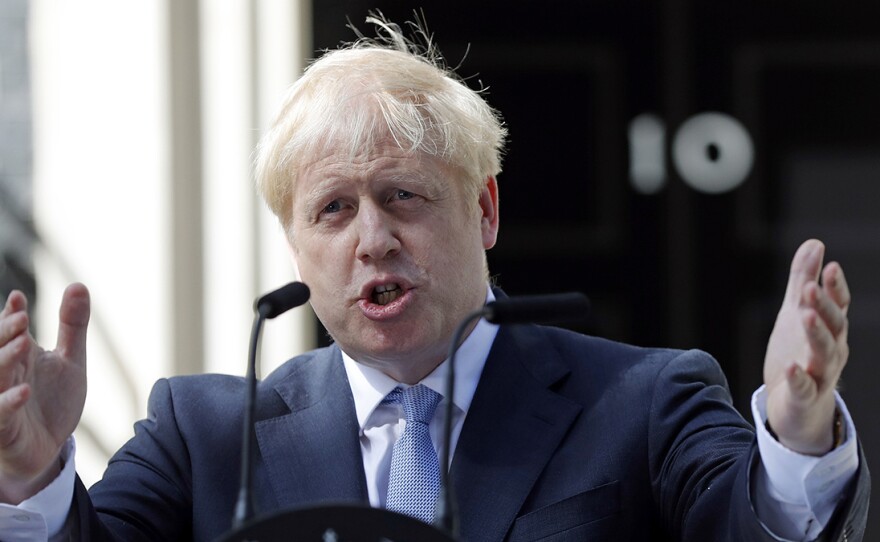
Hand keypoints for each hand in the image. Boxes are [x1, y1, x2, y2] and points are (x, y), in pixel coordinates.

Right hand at [0, 283, 88, 502]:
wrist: (50, 449)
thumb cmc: (53, 401)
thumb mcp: (70, 360)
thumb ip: (72, 325)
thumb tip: (78, 284)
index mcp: (19, 356)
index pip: (8, 331)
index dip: (10, 315)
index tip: (18, 298)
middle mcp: (6, 376)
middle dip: (5, 333)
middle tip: (20, 318)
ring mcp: (1, 402)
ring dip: (4, 360)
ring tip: (23, 343)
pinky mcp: (4, 429)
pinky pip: (0, 415)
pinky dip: (8, 402)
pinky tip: (24, 390)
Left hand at [764, 240, 848, 455]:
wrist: (796, 408)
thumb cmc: (799, 353)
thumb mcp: (797, 313)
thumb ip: (803, 280)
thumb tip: (815, 243)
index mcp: (831, 330)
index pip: (837, 305)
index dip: (835, 287)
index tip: (830, 266)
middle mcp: (831, 350)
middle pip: (833, 326)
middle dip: (824, 306)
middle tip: (809, 287)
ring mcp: (821, 374)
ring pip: (824, 354)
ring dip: (816, 334)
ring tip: (805, 316)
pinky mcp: (805, 397)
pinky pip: (805, 387)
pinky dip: (799, 378)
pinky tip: (792, 367)